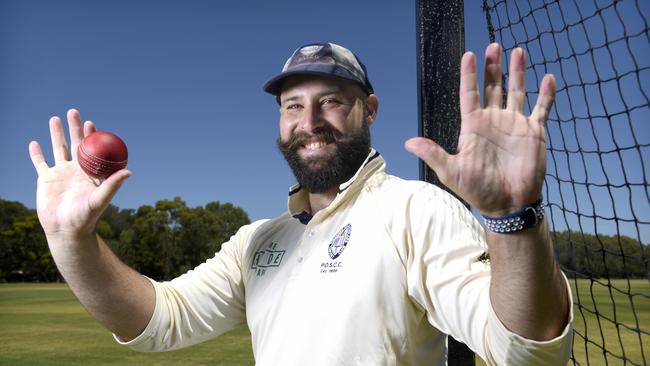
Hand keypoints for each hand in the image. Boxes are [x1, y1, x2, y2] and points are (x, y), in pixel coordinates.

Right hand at [29, 109, 130, 237]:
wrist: (66, 230)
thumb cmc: (86, 217)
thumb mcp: (100, 199)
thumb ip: (112, 185)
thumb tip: (129, 172)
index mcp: (90, 172)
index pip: (92, 149)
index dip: (92, 135)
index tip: (91, 123)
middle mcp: (76, 170)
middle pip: (75, 143)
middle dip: (74, 127)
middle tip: (73, 111)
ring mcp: (60, 173)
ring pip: (57, 148)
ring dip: (56, 133)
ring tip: (55, 118)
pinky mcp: (45, 179)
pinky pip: (39, 163)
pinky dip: (36, 153)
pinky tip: (34, 143)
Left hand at [405, 43, 555, 215]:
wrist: (507, 204)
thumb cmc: (478, 190)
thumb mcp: (451, 171)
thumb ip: (433, 154)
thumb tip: (408, 143)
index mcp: (473, 126)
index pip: (469, 94)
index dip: (469, 75)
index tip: (468, 55)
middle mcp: (493, 121)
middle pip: (492, 87)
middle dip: (493, 66)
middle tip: (494, 45)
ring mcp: (514, 125)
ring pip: (516, 92)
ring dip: (517, 73)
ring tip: (518, 51)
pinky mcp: (533, 133)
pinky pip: (541, 109)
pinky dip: (545, 94)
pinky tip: (548, 78)